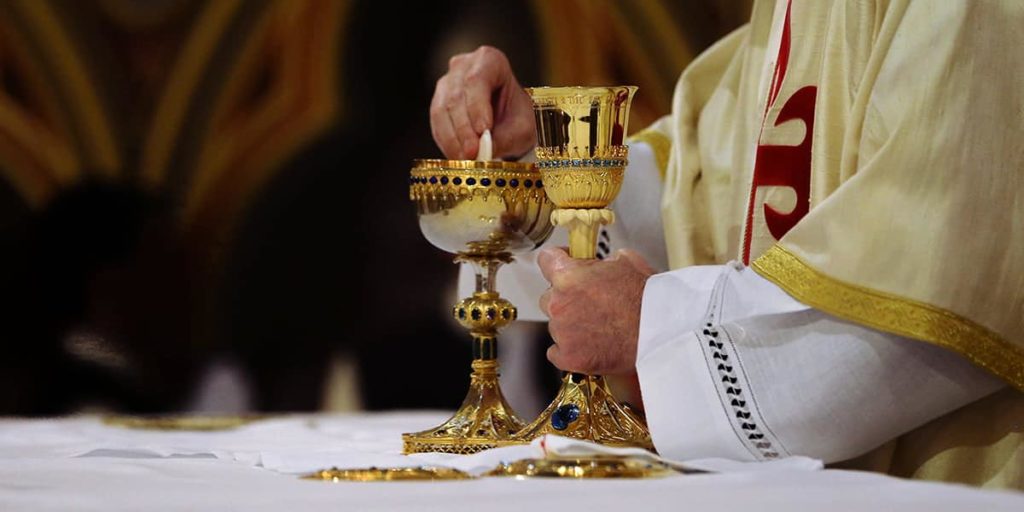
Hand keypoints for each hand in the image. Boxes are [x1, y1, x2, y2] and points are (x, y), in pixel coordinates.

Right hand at [430, 46, 535, 159]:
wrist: (509, 123)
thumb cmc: (518, 118)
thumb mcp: (521, 129)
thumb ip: (505, 138)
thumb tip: (483, 151)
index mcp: (490, 60)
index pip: (477, 80)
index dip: (477, 106)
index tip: (483, 130)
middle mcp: (463, 66)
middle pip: (456, 96)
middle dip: (464, 129)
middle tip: (473, 153)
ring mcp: (447, 84)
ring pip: (442, 110)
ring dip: (453, 139)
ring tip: (467, 160)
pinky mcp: (437, 104)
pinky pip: (436, 124)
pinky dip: (446, 143)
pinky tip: (457, 157)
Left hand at [537, 247, 654, 375]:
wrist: (660, 333)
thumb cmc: (648, 298)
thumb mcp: (627, 262)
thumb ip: (603, 261)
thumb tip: (600, 265)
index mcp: (568, 276)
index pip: (546, 259)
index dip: (558, 260)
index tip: (567, 264)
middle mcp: (558, 303)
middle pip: (549, 297)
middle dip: (565, 298)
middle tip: (590, 303)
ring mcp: (561, 332)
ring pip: (555, 325)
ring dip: (570, 325)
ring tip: (598, 327)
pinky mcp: (569, 357)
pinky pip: (557, 352)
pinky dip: (569, 350)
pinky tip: (589, 345)